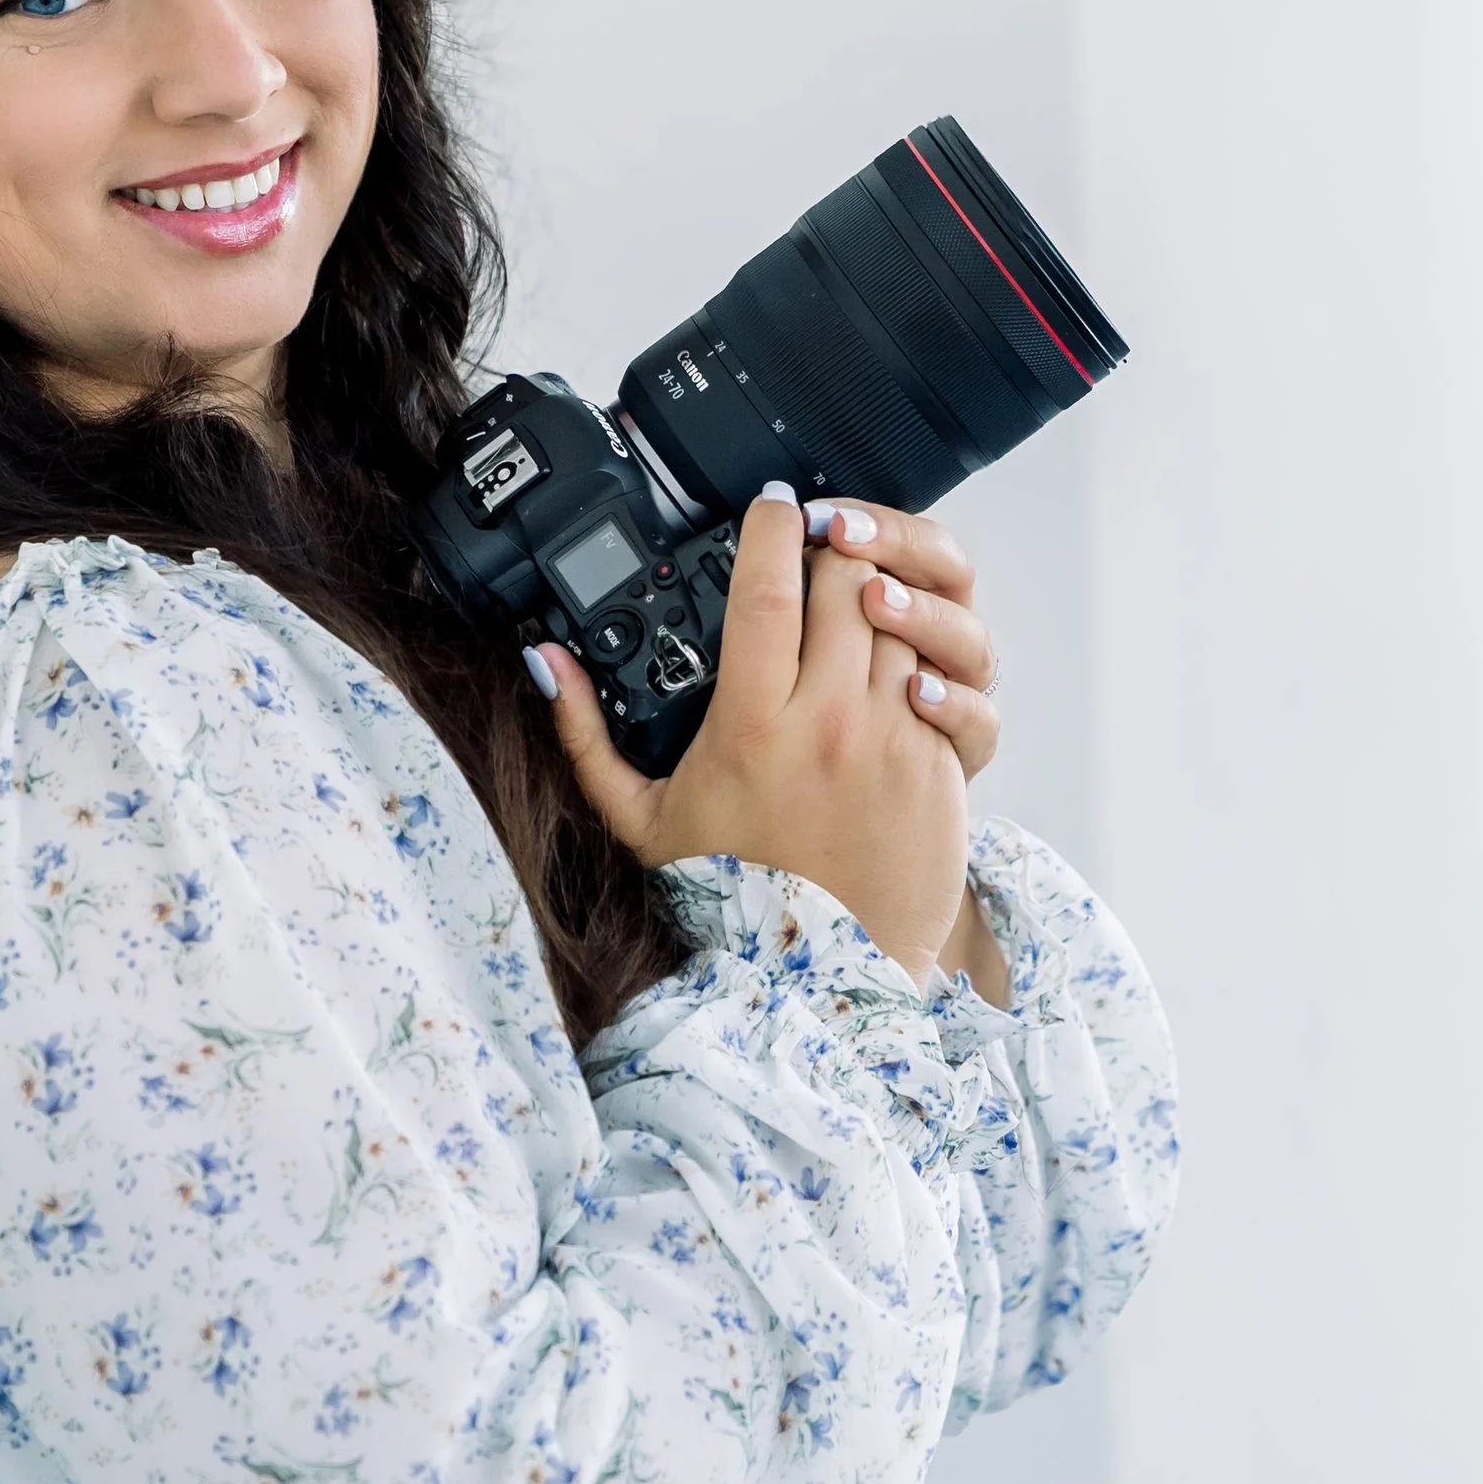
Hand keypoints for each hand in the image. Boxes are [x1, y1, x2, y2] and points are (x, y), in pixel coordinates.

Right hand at [532, 487, 1004, 990]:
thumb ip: (584, 736)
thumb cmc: (728, 899)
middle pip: (846, 583)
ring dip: (879, 597)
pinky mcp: (938, 765)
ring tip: (856, 599)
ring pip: (899, 620)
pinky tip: (891, 662)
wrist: (820, 979)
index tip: (769, 504)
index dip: (770, 529)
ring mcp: (891, 741)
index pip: (768, 589)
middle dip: (833, 551)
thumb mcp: (639, 819)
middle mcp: (827, 725)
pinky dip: (918, 654)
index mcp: (749, 727)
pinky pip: (938, 675)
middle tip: (817, 547)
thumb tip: (543, 663)